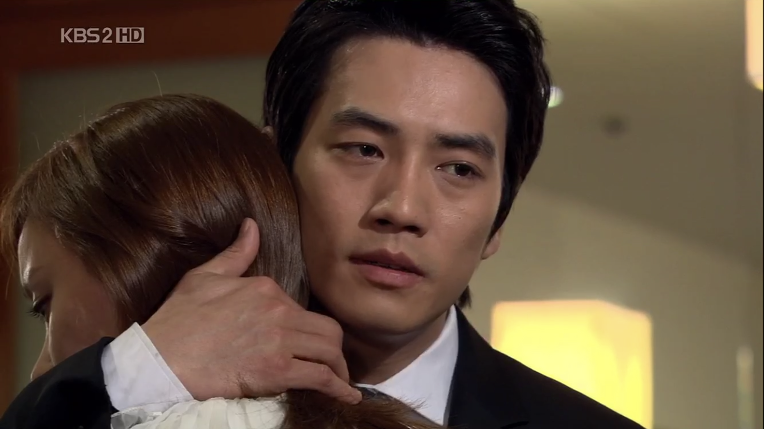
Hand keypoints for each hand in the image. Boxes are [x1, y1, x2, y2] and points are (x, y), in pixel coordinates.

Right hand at [142, 218, 360, 402]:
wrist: (160, 358)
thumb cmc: (178, 318)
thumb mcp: (205, 276)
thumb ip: (236, 253)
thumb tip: (252, 225)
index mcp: (266, 288)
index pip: (304, 308)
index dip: (309, 327)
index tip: (309, 341)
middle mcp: (279, 310)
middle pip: (329, 329)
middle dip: (336, 349)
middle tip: (334, 363)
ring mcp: (280, 341)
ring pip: (330, 352)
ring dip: (340, 369)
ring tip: (341, 381)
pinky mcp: (277, 371)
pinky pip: (320, 378)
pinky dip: (339, 388)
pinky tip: (348, 397)